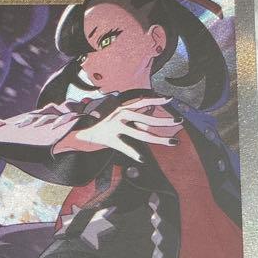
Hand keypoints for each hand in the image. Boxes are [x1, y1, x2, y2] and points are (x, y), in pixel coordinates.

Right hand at [53, 95, 181, 162]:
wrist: (77, 129)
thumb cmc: (100, 122)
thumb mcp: (116, 114)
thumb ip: (132, 113)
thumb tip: (151, 108)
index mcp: (122, 108)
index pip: (142, 102)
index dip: (157, 100)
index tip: (171, 99)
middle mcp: (120, 115)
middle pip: (147, 119)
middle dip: (165, 121)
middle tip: (180, 122)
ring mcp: (115, 127)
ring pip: (141, 134)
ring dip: (159, 139)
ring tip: (172, 142)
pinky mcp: (109, 139)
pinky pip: (124, 147)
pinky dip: (134, 153)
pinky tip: (142, 159)